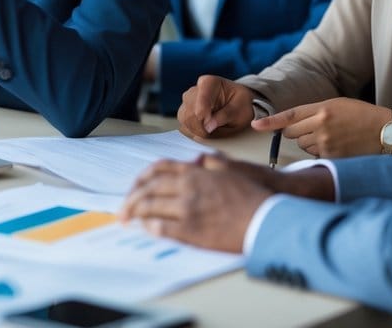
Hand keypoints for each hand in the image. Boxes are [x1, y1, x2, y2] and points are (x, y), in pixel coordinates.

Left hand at [119, 154, 270, 252]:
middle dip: (131, 198)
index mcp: (195, 172)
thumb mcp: (231, 169)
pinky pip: (162, 228)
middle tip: (123, 208)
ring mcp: (188, 209)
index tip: (134, 187)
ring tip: (127, 219)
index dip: (142, 179)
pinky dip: (150, 227)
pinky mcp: (192, 230)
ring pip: (150, 207)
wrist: (267, 219)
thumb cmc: (253, 195)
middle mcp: (187, 188)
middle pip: (148, 189)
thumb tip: (197, 161)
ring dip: (135, 213)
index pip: (158, 170)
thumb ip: (210, 163)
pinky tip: (147, 229)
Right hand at [177, 75, 255, 138]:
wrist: (238, 104)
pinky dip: (193, 132)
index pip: (201, 96)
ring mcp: (188, 101)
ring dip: (197, 130)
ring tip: (211, 131)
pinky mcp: (185, 112)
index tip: (208, 123)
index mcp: (210, 82)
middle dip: (201, 125)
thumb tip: (208, 126)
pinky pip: (184, 125)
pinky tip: (205, 131)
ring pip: (184, 118)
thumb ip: (225, 116)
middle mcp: (195, 89)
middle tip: (213, 132)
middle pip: (190, 110)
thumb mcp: (240, 109)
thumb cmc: (240, 104)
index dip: (202, 111)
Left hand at [253, 97, 389, 157]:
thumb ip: (312, 112)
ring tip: (330, 137)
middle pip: (291, 133)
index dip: (269, 122)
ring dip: (309, 142)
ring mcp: (327, 143)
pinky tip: (335, 146)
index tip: (254, 126)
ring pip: (302, 145)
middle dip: (296, 131)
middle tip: (314, 128)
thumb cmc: (360, 115)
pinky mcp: (333, 157)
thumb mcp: (335, 104)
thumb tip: (290, 124)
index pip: (288, 116)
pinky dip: (320, 152)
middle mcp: (321, 125)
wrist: (386, 130)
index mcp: (321, 109)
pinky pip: (315, 156)